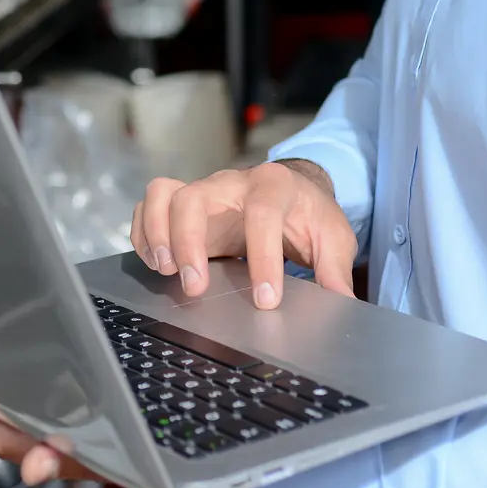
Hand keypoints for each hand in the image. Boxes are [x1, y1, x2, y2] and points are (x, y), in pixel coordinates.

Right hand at [132, 159, 357, 308]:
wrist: (292, 191)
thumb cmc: (310, 214)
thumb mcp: (333, 237)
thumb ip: (336, 270)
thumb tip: (342, 305)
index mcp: (274, 185)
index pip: (262, 213)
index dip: (263, 257)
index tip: (266, 299)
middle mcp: (231, 182)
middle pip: (194, 197)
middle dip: (189, 242)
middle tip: (195, 287)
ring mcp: (203, 191)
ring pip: (163, 195)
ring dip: (157, 234)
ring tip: (165, 272)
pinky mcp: (183, 204)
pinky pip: (149, 206)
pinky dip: (144, 234)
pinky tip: (155, 265)